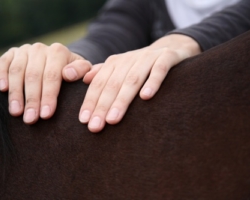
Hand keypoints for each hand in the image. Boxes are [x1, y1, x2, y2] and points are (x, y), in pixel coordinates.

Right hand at [0, 42, 91, 123]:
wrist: (58, 60)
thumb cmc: (72, 72)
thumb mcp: (83, 71)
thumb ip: (82, 71)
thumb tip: (68, 74)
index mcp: (58, 52)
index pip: (52, 76)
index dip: (48, 96)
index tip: (46, 115)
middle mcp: (40, 49)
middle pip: (34, 76)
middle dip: (32, 100)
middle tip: (30, 119)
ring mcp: (24, 50)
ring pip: (17, 71)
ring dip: (15, 93)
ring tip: (16, 112)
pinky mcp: (11, 53)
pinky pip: (3, 63)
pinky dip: (1, 75)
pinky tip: (2, 90)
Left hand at [79, 34, 200, 132]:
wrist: (172, 48)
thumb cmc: (142, 66)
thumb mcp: (121, 68)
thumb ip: (104, 73)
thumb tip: (85, 80)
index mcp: (115, 63)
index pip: (99, 84)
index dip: (90, 102)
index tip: (84, 121)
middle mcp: (129, 59)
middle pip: (113, 84)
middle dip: (102, 106)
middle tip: (95, 126)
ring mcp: (149, 57)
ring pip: (132, 79)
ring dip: (122, 100)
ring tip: (113, 120)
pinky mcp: (168, 56)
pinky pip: (159, 69)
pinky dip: (152, 82)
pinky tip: (146, 97)